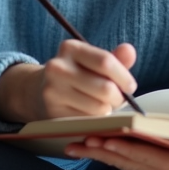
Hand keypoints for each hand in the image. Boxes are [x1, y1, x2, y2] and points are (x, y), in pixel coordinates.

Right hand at [0, 40, 138, 123]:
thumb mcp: (92, 62)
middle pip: (104, 87)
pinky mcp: (52, 112)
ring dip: (107, 111)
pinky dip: (95, 121)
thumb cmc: (76, 75)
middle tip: (117, 100)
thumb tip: (130, 50)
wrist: (38, 91)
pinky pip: (88, 121)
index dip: (124, 77)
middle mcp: (58, 67)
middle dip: (118, 98)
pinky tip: (90, 114)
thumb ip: (114, 58)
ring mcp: (53, 90)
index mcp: (71, 48)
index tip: (130, 87)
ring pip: (98, 108)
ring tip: (102, 106)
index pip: (105, 61)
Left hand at [64, 134, 168, 169]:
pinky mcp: (147, 160)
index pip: (152, 158)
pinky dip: (105, 150)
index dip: (129, 150)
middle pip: (132, 161)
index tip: (108, 138)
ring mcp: (157, 166)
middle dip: (106, 152)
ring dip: (100, 153)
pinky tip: (86, 141)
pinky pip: (122, 158)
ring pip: (123, 161)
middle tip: (81, 139)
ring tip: (75, 143)